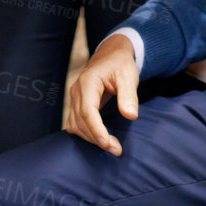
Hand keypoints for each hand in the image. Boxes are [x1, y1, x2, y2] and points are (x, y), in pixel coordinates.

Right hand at [65, 34, 140, 155]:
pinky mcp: (76, 104)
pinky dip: (86, 134)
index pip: (87, 110)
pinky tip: (100, 139)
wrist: (111, 55)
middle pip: (80, 121)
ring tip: (112, 147)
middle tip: (117, 150)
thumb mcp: (129, 76)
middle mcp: (77, 90)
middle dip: (96, 138)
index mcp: (88, 82)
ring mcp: (74, 98)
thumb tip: (130, 116)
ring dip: (91, 138)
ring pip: (75, 125)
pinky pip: (75, 123)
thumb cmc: (121, 65)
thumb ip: (129, 95)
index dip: (95, 129)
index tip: (107, 144)